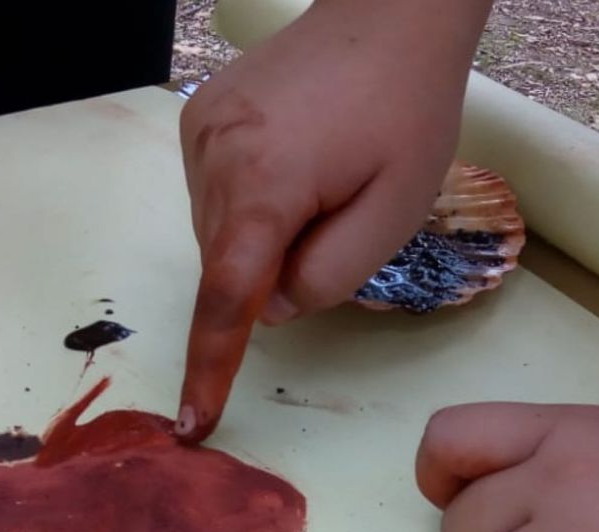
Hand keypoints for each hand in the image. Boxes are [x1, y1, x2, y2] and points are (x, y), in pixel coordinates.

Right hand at [175, 0, 492, 440]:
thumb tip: (267, 308)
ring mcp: (199, 132)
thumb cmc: (406, 113)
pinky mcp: (198, 117)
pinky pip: (213, 197)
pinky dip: (245, 208)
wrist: (390, 14)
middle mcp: (214, 157)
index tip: (192, 423)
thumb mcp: (391, 215)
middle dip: (268, 276)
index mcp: (263, 185)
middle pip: (226, 266)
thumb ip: (324, 279)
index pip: (225, 301)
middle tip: (332, 219)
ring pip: (218, 235)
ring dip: (259, 240)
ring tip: (316, 182)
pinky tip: (288, 169)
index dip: (209, 369)